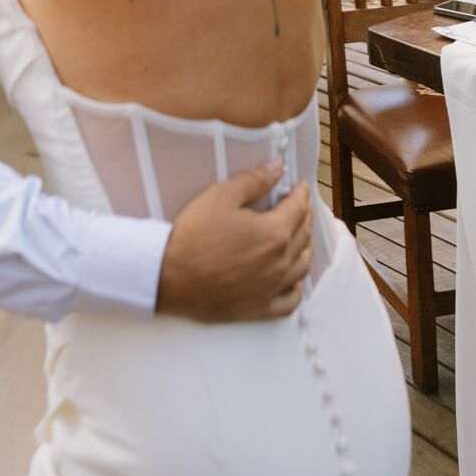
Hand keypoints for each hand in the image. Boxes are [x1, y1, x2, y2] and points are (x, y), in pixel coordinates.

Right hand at [156, 166, 312, 322]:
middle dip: (305, 216)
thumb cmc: (194, 233)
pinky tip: (294, 280)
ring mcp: (272, 288)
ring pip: (302, 267)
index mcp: (275, 233)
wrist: (170, 276)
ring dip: (305, 247)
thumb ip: (254, 180)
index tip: (301, 185)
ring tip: (300, 236)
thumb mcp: (221, 196)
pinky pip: (290, 301)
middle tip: (300, 205)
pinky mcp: (259, 308)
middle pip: (303, 236)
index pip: (298, 208)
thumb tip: (278, 167)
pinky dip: (297, 288)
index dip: (301, 193)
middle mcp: (280, 262)